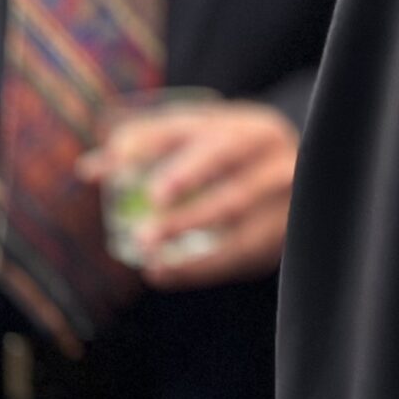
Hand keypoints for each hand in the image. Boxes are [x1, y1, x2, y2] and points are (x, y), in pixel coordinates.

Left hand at [77, 100, 297, 288]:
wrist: (309, 182)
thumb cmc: (236, 159)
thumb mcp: (204, 142)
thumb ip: (150, 149)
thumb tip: (89, 168)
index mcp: (247, 126)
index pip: (199, 128)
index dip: (156, 140)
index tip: (119, 157)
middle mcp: (270, 154)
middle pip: (226, 167)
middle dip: (185, 188)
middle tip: (146, 216)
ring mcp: (286, 195)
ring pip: (236, 215)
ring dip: (188, 231)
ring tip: (147, 251)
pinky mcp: (285, 234)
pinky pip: (242, 253)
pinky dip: (200, 267)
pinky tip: (163, 272)